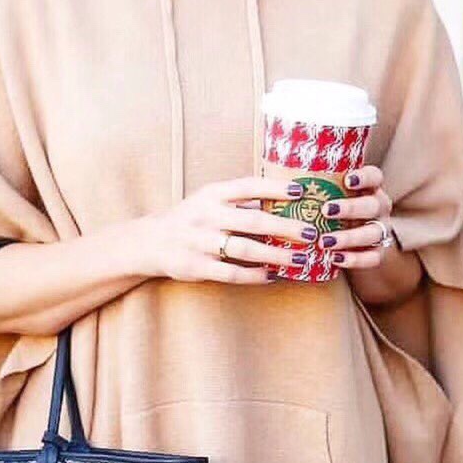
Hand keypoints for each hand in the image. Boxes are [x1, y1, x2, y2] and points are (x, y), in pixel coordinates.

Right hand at [137, 174, 321, 284]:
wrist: (151, 241)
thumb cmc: (192, 218)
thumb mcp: (210, 200)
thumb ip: (241, 200)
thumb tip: (286, 199)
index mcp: (212, 194)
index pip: (248, 186)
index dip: (275, 188)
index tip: (301, 192)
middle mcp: (206, 216)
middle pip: (252, 221)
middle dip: (285, 228)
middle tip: (311, 234)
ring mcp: (200, 242)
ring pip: (244, 250)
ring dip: (275, 255)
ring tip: (300, 259)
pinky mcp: (196, 266)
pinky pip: (230, 273)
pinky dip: (253, 275)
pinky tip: (273, 276)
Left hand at [316, 165, 395, 268]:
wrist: (341, 240)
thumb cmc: (323, 207)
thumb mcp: (321, 192)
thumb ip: (306, 182)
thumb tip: (271, 167)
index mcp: (369, 188)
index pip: (374, 176)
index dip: (364, 177)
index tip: (347, 180)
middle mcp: (379, 207)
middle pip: (373, 204)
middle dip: (350, 208)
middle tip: (325, 210)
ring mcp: (381, 230)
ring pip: (373, 233)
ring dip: (349, 237)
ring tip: (324, 242)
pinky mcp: (378, 252)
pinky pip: (372, 257)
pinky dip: (355, 259)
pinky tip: (334, 259)